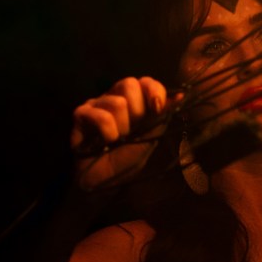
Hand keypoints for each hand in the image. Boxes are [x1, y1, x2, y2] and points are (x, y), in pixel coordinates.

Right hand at [70, 76, 176, 191]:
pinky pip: (101, 116)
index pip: (145, 82)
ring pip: (116, 103)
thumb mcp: (151, 137)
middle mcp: (114, 96)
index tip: (157, 107)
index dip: (154, 91)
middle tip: (131, 132)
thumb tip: (180, 96)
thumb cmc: (128, 158)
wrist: (107, 180)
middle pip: (129, 84)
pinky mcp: (80, 114)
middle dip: (136, 113)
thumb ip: (161, 115)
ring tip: (115, 140)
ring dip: (121, 129)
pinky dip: (107, 134)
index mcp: (133, 100)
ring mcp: (96, 103)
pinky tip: (103, 143)